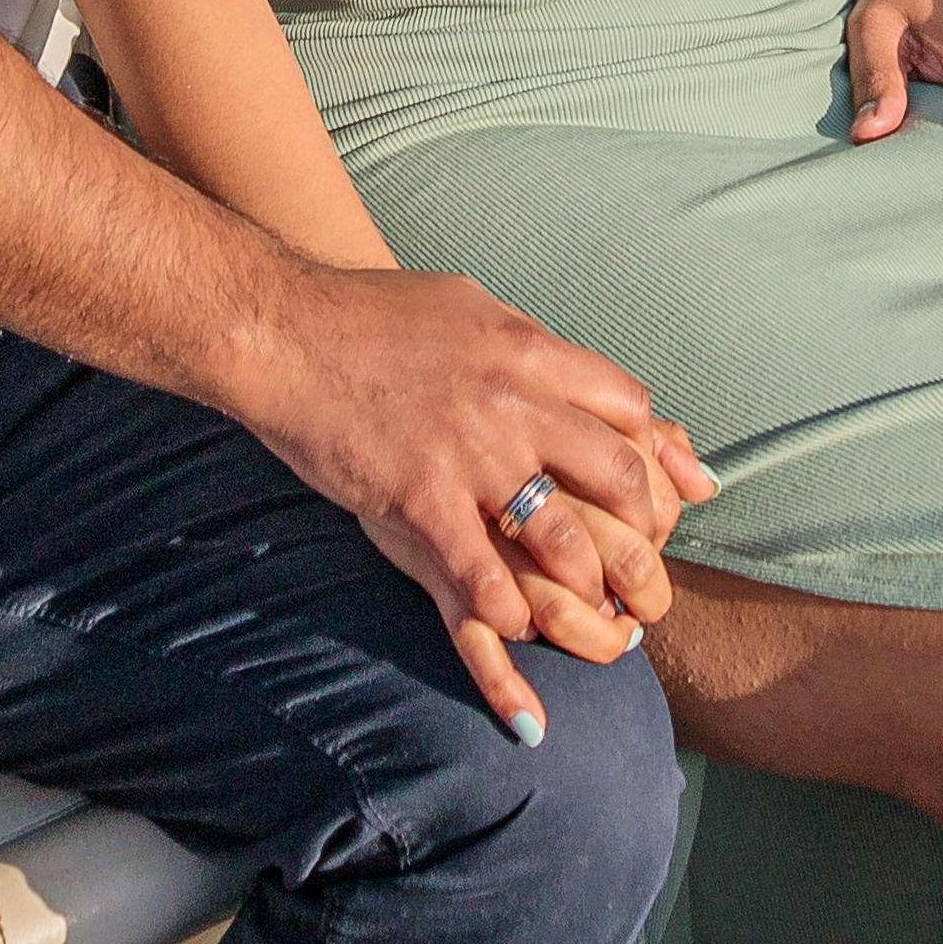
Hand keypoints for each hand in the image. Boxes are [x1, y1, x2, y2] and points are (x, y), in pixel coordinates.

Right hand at [231, 263, 718, 740]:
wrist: (286, 329)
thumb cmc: (374, 316)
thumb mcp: (469, 308)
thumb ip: (530, 345)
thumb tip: (572, 367)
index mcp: (529, 350)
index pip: (628, 408)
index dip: (653, 461)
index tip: (657, 500)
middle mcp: (514, 402)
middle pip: (617, 478)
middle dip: (644, 540)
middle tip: (647, 582)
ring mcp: (470, 454)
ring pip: (564, 538)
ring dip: (589, 590)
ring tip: (600, 624)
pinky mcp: (420, 498)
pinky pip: (483, 576)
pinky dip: (510, 616)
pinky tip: (521, 636)